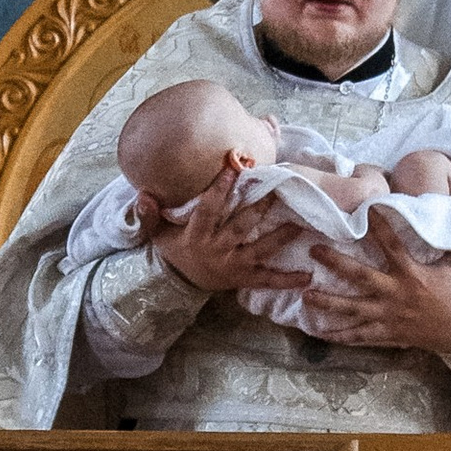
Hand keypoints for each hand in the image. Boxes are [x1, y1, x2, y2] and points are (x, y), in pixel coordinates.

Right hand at [150, 177, 308, 296]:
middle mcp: (217, 250)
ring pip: (259, 250)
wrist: (181, 284)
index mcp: (196, 236)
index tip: (233, 167)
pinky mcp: (245, 278)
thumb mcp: (158, 233)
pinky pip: (267, 280)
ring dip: (280, 237)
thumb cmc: (175, 249)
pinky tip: (307, 276)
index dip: (219, 188)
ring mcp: (233, 266)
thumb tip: (143, 193)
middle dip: (259, 207)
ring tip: (301, 224)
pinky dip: (287, 279)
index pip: (208, 209)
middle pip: (240, 226)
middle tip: (278, 188)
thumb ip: (150, 215)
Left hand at [288, 208, 450, 356]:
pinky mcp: (388, 333)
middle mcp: (396, 295)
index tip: (364, 210)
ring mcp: (389, 316)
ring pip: (353, 310)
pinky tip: (321, 333)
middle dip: (336, 263)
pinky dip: (341, 336)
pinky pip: (360, 336)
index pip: (392, 246)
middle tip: (314, 251)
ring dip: (328, 303)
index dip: (378, 227)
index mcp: (413, 274)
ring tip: (305, 296)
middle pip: (360, 277)